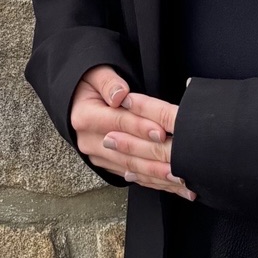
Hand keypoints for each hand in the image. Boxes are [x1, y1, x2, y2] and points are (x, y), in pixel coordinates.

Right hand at [69, 67, 194, 197]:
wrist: (76, 99)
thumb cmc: (91, 83)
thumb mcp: (97, 74)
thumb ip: (109, 83)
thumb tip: (120, 95)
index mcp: (85, 116)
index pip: (118, 122)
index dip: (141, 127)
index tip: (161, 131)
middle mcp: (89, 140)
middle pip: (127, 151)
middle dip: (154, 157)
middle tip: (178, 162)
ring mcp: (97, 155)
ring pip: (131, 167)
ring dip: (157, 174)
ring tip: (180, 178)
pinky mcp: (106, 164)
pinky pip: (131, 174)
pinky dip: (152, 179)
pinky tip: (170, 184)